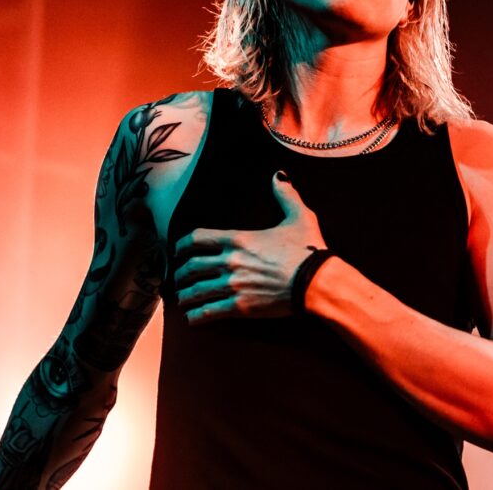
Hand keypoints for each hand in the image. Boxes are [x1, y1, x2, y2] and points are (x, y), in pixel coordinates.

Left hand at [173, 171, 326, 324]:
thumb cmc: (307, 250)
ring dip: (185, 296)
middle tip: (177, 279)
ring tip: (181, 300)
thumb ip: (285, 195)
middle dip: (180, 274)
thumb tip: (279, 176)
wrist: (316, 282)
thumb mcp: (299, 217)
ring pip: (197, 291)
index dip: (183, 245)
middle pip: (192, 267)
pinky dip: (197, 315)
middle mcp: (230, 261)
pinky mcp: (240, 307)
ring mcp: (233, 285)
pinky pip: (210, 311)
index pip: (197, 238)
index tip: (177, 251)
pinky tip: (193, 318)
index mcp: (238, 238)